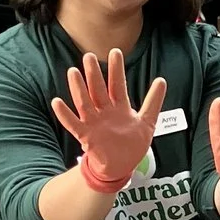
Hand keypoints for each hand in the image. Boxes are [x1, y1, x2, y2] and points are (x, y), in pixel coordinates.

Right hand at [51, 50, 165, 188]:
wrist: (121, 167)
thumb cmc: (132, 144)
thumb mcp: (147, 122)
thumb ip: (153, 101)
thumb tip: (161, 79)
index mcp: (120, 107)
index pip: (118, 84)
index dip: (116, 69)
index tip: (115, 52)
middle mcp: (105, 112)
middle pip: (98, 90)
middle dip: (94, 73)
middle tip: (88, 56)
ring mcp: (94, 123)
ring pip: (85, 102)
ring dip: (78, 88)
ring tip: (73, 72)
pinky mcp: (86, 136)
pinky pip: (73, 124)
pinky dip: (65, 114)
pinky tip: (57, 101)